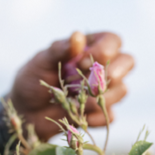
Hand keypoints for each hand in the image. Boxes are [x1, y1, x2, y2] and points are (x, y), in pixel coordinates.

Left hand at [9, 31, 134, 140]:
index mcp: (90, 47)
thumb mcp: (41, 62)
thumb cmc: (32, 80)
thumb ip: (59, 50)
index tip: (79, 62)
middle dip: (112, 74)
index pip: (113, 41)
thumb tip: (77, 36)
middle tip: (88, 84)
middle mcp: (102, 67)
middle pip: (128, 62)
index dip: (103, 51)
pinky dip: (94, 117)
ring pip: (122, 90)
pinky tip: (77, 116)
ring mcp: (104, 91)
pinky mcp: (101, 113)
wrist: (26, 111)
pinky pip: (110, 116)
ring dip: (100, 98)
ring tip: (75, 101)